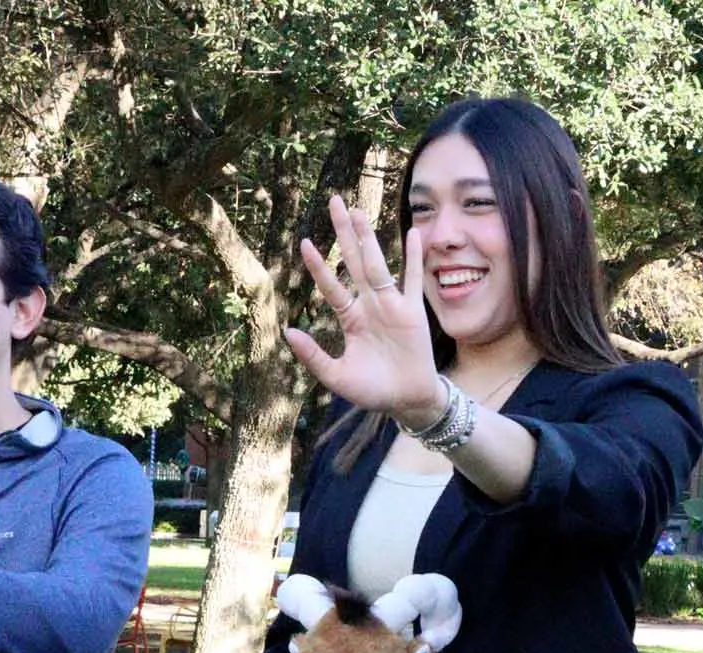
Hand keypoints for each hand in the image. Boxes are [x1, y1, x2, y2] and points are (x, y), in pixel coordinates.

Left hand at [283, 196, 441, 427]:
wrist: (407, 401)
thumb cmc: (373, 390)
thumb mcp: (337, 377)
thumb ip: (314, 356)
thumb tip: (288, 332)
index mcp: (351, 319)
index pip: (331, 286)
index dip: (318, 266)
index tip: (304, 242)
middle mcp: (370, 306)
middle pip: (354, 261)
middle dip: (343, 233)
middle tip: (334, 201)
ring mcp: (392, 305)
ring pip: (378, 264)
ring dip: (369, 238)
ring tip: (359, 211)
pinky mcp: (413, 311)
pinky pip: (414, 279)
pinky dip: (414, 257)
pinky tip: (412, 234)